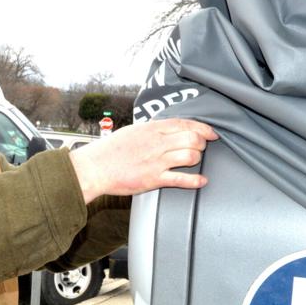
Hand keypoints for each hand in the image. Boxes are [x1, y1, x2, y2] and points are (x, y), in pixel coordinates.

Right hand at [68, 118, 218, 202]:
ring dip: (197, 159)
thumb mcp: (132, 131)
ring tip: (195, 162)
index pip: (185, 123)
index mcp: (151, 129)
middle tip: (200, 148)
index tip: (210, 133)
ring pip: (190, 156)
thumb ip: (151, 130)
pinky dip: (195, 181)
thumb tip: (167, 129)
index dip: (202, 128)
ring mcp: (156, 161)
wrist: (94, 168)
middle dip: (201, 143)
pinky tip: (201, 181)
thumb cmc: (109, 150)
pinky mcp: (154, 179)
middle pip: (192, 138)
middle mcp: (157, 143)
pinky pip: (181, 179)